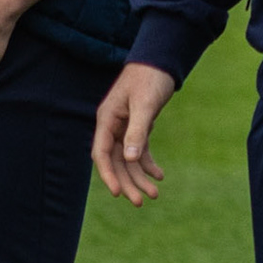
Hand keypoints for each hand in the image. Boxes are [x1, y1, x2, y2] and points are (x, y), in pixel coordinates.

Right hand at [92, 62, 175, 205]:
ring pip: (128, 160)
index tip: (118, 193)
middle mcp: (112, 126)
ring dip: (139, 177)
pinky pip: (139, 151)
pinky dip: (148, 163)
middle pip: (115, 161)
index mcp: (107, 119)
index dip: (108, 175)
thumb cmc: (150, 78)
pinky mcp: (137, 127)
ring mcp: (124, 127)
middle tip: (141, 202)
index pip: (101, 154)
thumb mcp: (145, 104)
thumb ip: (137, 131)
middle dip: (127, 182)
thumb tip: (129, 160)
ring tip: (154, 194)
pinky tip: (159, 175)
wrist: (160, 60)